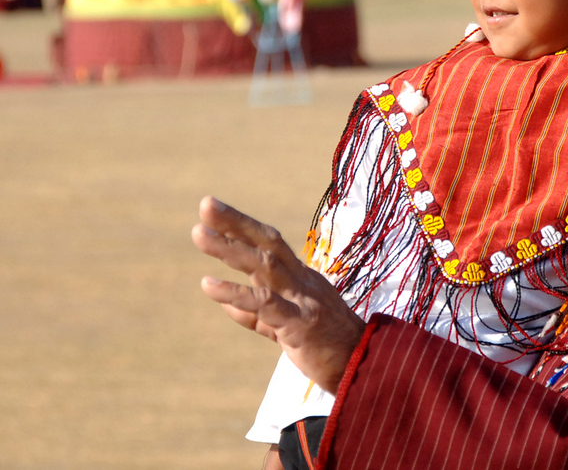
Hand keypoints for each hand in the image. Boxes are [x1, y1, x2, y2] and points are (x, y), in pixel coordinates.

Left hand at [192, 196, 364, 391]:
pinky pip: (264, 304)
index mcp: (301, 278)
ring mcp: (302, 300)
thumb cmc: (326, 347)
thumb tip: (227, 305)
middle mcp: (302, 281)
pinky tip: (207, 284)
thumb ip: (258, 315)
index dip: (242, 226)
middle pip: (267, 243)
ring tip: (198, 233)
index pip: (269, 244)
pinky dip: (235, 293)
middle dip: (236, 222)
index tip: (213, 210)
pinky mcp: (300, 324)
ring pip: (263, 266)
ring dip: (230, 249)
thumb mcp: (288, 326)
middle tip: (206, 204)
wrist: (364, 367)